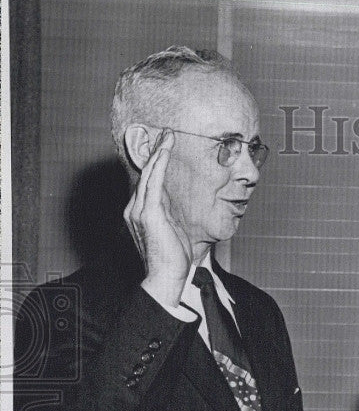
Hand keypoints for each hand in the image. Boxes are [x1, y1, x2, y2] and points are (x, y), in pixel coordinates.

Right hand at [124, 129, 190, 306]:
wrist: (166, 276)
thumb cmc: (172, 257)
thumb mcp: (171, 229)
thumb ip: (167, 212)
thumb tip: (170, 198)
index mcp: (139, 213)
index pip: (147, 183)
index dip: (155, 164)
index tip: (163, 148)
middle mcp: (134, 209)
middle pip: (146, 174)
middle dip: (156, 153)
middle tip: (166, 135)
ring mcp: (139, 210)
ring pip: (149, 174)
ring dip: (159, 153)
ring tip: (167, 137)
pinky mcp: (149, 213)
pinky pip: (155, 182)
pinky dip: (160, 164)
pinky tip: (166, 151)